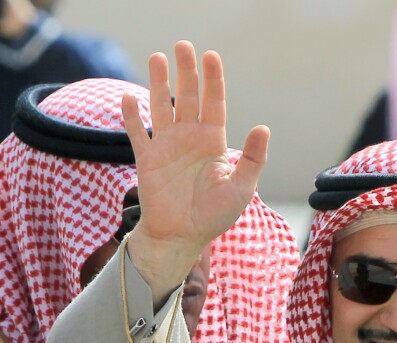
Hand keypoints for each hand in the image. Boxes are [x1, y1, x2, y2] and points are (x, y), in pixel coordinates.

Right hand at [121, 40, 269, 304]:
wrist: (183, 237)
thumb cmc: (215, 216)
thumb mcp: (242, 188)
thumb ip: (252, 158)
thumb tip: (263, 127)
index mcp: (214, 142)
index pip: (215, 104)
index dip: (213, 80)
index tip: (211, 56)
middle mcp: (191, 139)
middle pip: (188, 97)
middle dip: (187, 72)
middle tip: (183, 45)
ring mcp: (168, 146)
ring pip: (162, 107)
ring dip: (158, 83)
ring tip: (157, 57)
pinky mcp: (147, 159)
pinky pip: (138, 133)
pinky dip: (132, 117)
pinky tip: (128, 98)